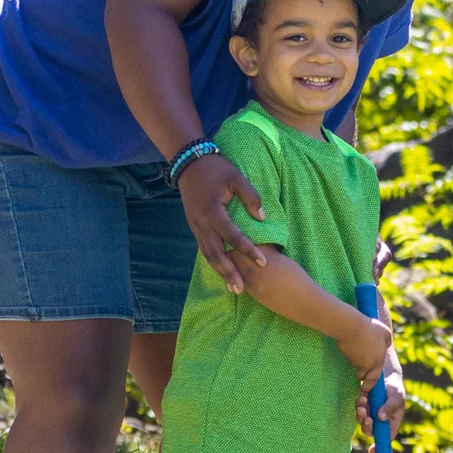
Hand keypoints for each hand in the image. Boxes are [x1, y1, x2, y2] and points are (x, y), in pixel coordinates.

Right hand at [177, 153, 264, 292]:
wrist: (188, 162)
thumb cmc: (216, 168)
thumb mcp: (236, 177)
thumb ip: (250, 197)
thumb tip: (262, 218)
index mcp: (212, 212)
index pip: (233, 236)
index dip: (248, 250)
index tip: (263, 263)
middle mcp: (201, 223)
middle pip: (216, 254)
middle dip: (229, 272)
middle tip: (242, 289)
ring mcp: (195, 226)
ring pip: (208, 255)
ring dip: (220, 272)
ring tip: (233, 287)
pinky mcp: (194, 227)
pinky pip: (204, 249)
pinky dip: (214, 262)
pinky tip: (223, 272)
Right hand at [339, 316, 391, 392]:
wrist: (352, 326)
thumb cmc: (371, 328)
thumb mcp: (385, 333)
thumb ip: (387, 341)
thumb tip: (385, 345)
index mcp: (377, 361)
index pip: (374, 378)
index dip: (370, 384)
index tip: (365, 388)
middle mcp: (365, 364)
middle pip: (362, 376)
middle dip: (361, 377)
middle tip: (360, 377)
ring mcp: (354, 360)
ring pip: (354, 365)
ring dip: (355, 361)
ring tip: (357, 348)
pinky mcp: (345, 354)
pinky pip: (348, 355)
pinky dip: (349, 352)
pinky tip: (351, 342)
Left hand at [358, 344, 406, 437]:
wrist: (386, 374)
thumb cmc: (395, 388)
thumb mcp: (397, 397)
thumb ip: (390, 407)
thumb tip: (381, 418)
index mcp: (390, 422)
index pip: (385, 438)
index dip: (379, 446)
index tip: (371, 450)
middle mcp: (379, 420)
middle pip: (370, 430)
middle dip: (367, 426)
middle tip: (366, 417)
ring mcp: (370, 412)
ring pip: (362, 420)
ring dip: (361, 413)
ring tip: (363, 402)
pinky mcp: (363, 404)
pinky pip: (358, 408)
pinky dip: (359, 404)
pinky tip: (363, 396)